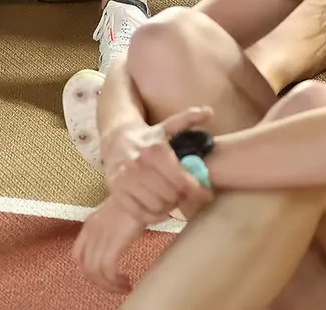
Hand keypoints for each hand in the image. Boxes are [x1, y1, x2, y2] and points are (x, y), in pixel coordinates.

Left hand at [74, 196, 148, 294]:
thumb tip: (117, 246)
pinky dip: (115, 281)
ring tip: (124, 287)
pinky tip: (127, 282)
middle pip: (85, 267)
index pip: (78, 255)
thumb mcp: (117, 216)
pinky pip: (107, 269)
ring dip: (109, 285)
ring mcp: (102, 235)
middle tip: (116, 288)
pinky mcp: (114, 240)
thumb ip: (111, 230)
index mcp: (91, 225)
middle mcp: (92, 230)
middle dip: (100, 283)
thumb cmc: (135, 202)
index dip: (88, 271)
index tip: (105, 278)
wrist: (142, 189)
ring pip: (95, 271)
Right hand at [99, 106, 214, 223]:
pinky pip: (140, 213)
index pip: (184, 182)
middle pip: (172, 197)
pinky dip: (152, 215)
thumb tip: (209, 111)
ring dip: (168, 208)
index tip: (205, 194)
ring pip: (157, 207)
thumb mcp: (168, 127)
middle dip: (182, 199)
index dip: (198, 192)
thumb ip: (189, 119)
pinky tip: (157, 207)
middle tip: (185, 196)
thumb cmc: (149, 138)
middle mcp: (138, 164)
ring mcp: (125, 179)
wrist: (116, 140)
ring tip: (171, 200)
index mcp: (155, 150)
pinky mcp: (115, 191)